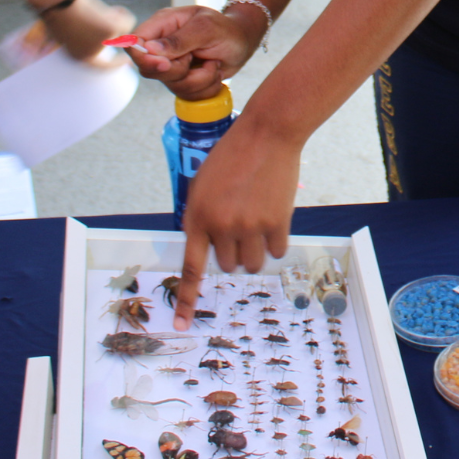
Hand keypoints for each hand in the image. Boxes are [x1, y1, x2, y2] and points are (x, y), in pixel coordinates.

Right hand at [124, 4, 262, 100]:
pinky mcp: (182, 81)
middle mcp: (162, 47)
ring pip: (172, 86)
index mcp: (163, 25)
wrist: (243, 42)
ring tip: (213, 63)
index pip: (135, 43)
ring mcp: (171, 66)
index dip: (145, 58)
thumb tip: (150, 49)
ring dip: (200, 78)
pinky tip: (214, 71)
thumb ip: (179, 39)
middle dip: (179, 70)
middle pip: (150, 70)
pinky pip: (187, 95)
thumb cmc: (227, 29)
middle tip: (197, 57)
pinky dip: (206, 87)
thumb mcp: (207, 28)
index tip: (166, 63)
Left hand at [171, 115, 299, 328]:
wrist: (267, 134)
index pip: (191, 268)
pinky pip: (276, 251)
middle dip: (232, 251)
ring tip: (258, 222)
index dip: (187, 300)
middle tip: (240, 224)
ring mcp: (250, 226)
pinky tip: (275, 216)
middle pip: (227, 265)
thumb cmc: (233, 155)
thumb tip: (208, 247)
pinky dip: (276, 240)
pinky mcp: (277, 222)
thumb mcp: (203, 184)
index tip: (182, 325)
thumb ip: (201, 217)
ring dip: (254, 250)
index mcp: (198, 217)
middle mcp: (222, 226)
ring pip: (252, 263)